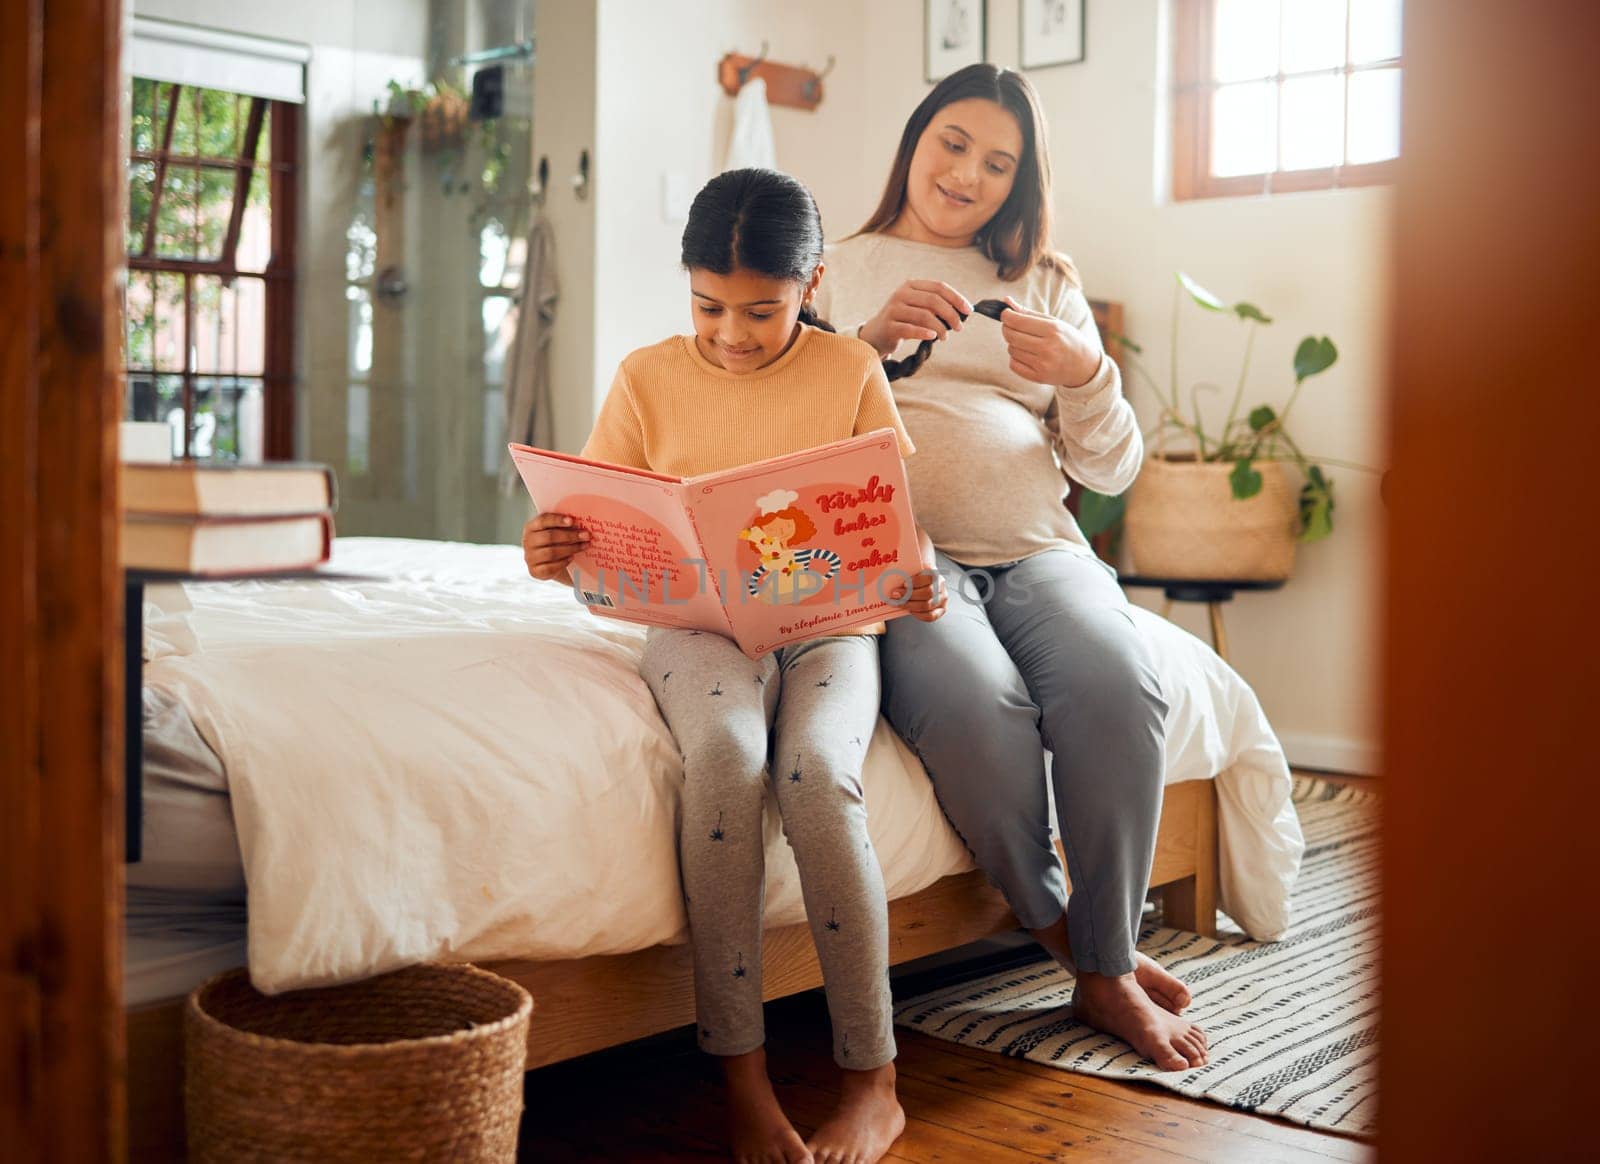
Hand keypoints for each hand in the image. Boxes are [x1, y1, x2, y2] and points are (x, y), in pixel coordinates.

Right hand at [522, 512, 589, 580]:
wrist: (551, 563)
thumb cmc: (556, 542)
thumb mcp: (557, 531)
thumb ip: (565, 525)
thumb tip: (581, 523)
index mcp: (531, 527)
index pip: (542, 520)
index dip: (557, 520)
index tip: (572, 521)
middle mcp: (527, 541)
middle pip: (549, 537)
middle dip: (570, 536)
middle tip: (586, 535)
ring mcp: (529, 557)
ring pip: (551, 552)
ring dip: (570, 549)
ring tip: (584, 546)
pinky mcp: (534, 571)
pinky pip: (550, 567)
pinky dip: (563, 562)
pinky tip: (572, 558)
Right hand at [859, 279, 973, 357]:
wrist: (876, 334)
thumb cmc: (904, 321)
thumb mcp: (918, 307)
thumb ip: (936, 306)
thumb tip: (963, 312)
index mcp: (911, 286)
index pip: (939, 287)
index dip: (956, 298)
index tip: (969, 311)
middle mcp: (901, 294)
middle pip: (933, 301)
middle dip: (951, 315)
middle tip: (960, 328)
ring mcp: (894, 309)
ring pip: (924, 315)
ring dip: (940, 328)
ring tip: (945, 337)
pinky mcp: (889, 326)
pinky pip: (911, 329)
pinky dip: (924, 333)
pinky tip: (933, 337)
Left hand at [889, 566, 947, 621]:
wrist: (922, 589)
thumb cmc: (914, 582)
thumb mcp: (912, 575)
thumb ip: (906, 575)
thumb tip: (889, 575)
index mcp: (936, 576)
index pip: (930, 577)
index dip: (917, 581)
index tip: (904, 584)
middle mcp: (941, 588)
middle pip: (928, 592)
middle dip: (909, 595)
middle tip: (896, 594)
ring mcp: (942, 601)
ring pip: (927, 605)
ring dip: (910, 605)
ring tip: (898, 603)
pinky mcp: (940, 611)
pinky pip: (930, 616)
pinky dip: (918, 614)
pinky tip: (909, 610)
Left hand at [999, 296, 1101, 387]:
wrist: (1084, 366)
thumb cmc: (1067, 339)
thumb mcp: (1053, 322)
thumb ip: (1028, 313)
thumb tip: (1006, 301)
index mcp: (1052, 330)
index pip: (1018, 321)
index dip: (1006, 316)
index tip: (1005, 314)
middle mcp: (1047, 348)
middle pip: (1011, 335)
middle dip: (1007, 328)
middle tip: (1012, 326)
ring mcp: (1043, 364)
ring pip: (1011, 350)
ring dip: (1013, 344)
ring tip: (1026, 342)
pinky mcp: (1038, 377)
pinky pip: (1013, 365)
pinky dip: (1015, 358)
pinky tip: (1027, 355)